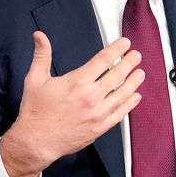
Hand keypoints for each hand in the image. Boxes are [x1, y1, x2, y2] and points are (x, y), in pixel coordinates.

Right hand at [0, 31, 143, 176]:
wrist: (36, 140)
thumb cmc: (35, 111)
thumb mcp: (35, 79)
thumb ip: (41, 55)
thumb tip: (39, 36)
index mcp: (77, 82)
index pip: (103, 60)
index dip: (116, 50)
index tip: (124, 44)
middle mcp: (91, 97)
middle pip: (117, 75)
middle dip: (129, 63)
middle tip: (136, 56)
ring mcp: (97, 113)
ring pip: (122, 94)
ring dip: (133, 82)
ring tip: (140, 73)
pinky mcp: (100, 127)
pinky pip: (120, 113)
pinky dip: (130, 104)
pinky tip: (135, 97)